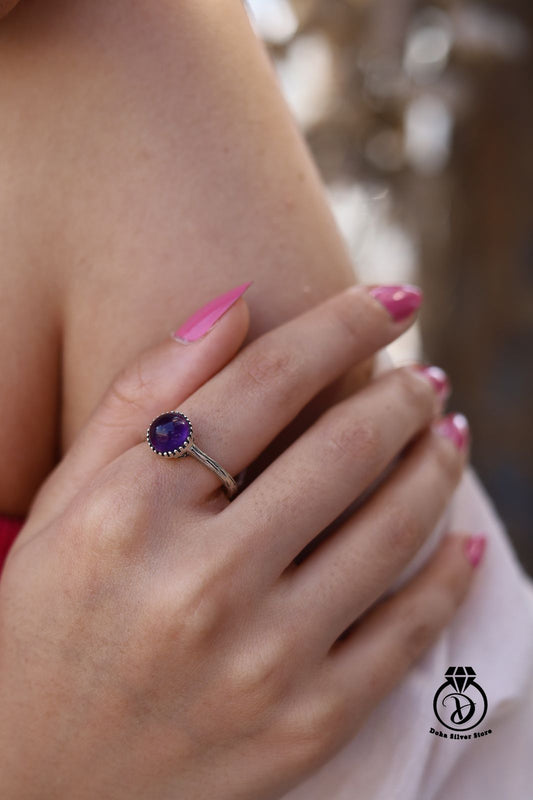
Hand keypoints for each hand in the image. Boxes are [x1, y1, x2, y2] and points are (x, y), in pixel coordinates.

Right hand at [0, 285, 480, 799]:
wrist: (35, 777)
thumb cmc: (43, 620)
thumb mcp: (66, 500)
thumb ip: (145, 397)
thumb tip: (237, 309)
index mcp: (131, 513)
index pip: (268, 382)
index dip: (345, 323)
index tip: (393, 298)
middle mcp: (199, 585)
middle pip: (345, 448)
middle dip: (404, 394)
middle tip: (423, 377)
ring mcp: (260, 664)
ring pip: (391, 531)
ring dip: (437, 464)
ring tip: (448, 432)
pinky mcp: (302, 728)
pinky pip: (407, 634)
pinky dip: (448, 574)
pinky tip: (460, 536)